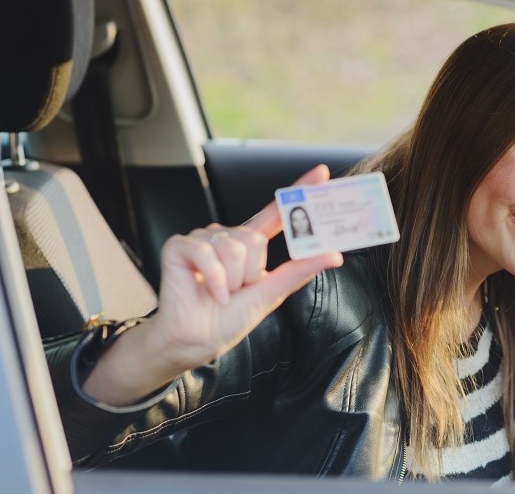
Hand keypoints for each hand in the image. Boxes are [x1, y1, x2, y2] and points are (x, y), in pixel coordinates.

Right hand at [83, 165, 342, 404]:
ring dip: (231, 280)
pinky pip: (206, 252)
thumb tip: (334, 254)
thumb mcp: (272, 293)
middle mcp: (227, 236)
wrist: (196, 340)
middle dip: (250, 273)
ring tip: (221, 293)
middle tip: (237, 291)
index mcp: (250, 245)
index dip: (298, 191)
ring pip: (233, 247)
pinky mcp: (180, 246)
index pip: (277, 213)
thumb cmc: (229, 319)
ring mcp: (203, 239)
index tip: (321, 173)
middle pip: (255, 239)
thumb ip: (300, 270)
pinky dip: (214, 279)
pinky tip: (210, 293)